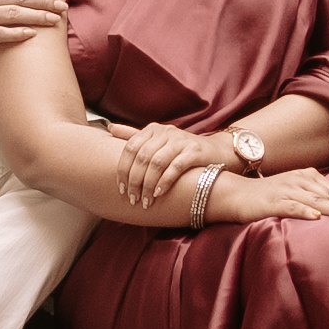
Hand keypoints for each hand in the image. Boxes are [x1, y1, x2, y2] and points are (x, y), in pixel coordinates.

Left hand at [111, 121, 232, 211]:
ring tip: (145, 201)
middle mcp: (166, 132)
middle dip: (134, 181)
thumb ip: (134, 136)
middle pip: (142, 157)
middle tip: (132, 199)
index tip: (120, 188)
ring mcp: (180, 140)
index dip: (122, 169)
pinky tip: (159, 194)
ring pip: (156, 163)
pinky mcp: (194, 151)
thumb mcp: (158, 141)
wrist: (218, 151)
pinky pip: (175, 167)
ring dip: (148, 185)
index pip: (130, 147)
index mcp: (153, 130)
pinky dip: (165, 181)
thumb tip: (109, 127)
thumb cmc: (182, 150)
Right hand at [217, 167, 328, 226]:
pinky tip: (316, 218)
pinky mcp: (273, 201)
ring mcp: (286, 190)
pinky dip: (304, 211)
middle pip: (328, 194)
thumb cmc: (267, 196)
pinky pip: (291, 206)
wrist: (236, 194)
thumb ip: (313, 197)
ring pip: (314, 200)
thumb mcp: (293, 192)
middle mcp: (298, 180)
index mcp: (306, 176)